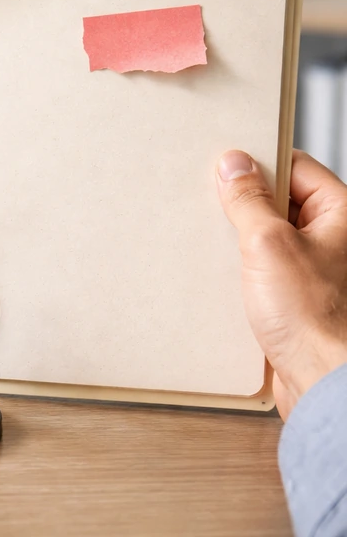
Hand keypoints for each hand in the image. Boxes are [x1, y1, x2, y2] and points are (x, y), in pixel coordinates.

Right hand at [216, 149, 346, 418]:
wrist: (323, 383)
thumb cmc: (318, 321)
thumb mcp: (268, 243)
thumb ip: (249, 200)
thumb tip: (235, 165)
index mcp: (342, 215)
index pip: (297, 167)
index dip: (259, 163)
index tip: (224, 165)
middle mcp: (334, 240)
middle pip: (280, 202)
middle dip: (243, 205)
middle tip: (214, 206)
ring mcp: (316, 270)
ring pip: (268, 238)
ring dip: (240, 241)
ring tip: (217, 245)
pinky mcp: (298, 299)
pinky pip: (264, 270)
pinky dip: (241, 270)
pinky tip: (222, 277)